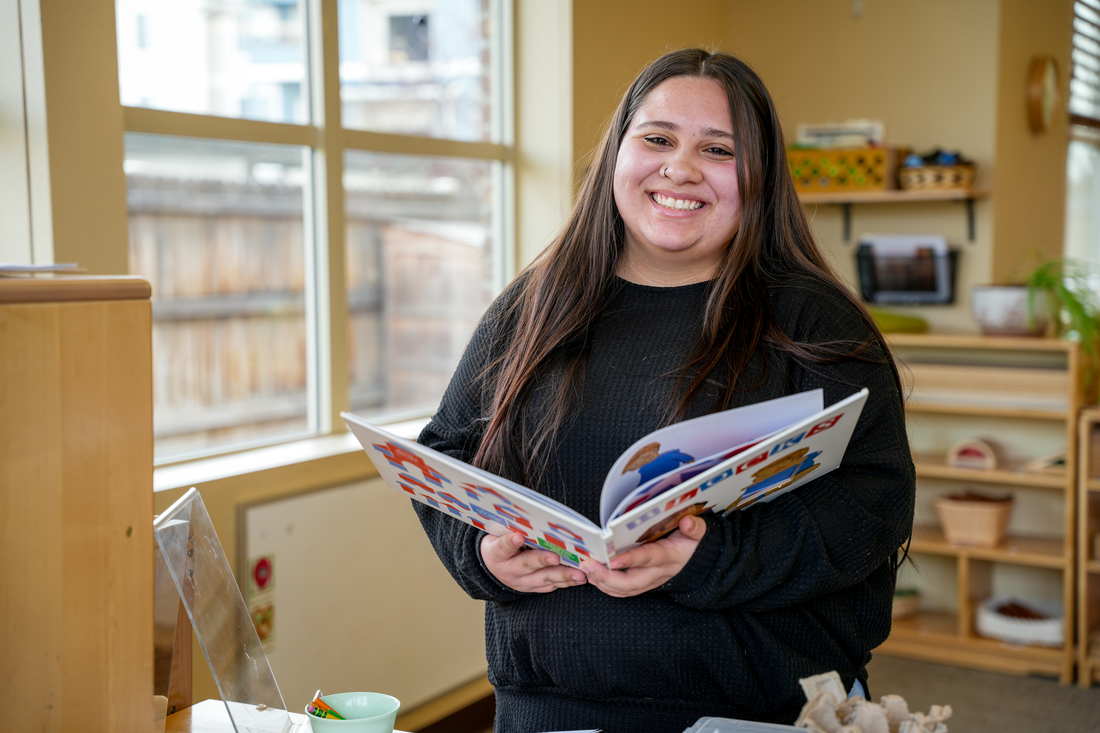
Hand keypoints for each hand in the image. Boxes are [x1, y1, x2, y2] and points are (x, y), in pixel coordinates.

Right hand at [481, 531, 587, 592]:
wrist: (492, 567)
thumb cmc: (499, 543)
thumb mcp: (497, 534)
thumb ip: (510, 527)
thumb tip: (530, 513)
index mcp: (496, 554)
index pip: (502, 547)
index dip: (510, 542)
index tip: (518, 536)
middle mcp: (508, 571)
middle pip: (526, 565)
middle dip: (542, 561)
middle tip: (556, 557)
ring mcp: (521, 582)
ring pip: (543, 578)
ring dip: (562, 575)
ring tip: (579, 574)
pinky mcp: (533, 588)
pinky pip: (550, 586)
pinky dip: (566, 582)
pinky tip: (580, 578)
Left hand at [581, 515, 706, 597]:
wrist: (698, 563)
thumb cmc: (693, 544)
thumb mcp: (698, 533)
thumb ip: (694, 527)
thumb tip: (687, 520)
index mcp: (670, 557)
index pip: (648, 558)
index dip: (630, 560)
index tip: (611, 560)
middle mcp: (658, 573)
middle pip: (631, 582)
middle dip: (607, 577)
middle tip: (588, 566)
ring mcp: (650, 581)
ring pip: (625, 589)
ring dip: (603, 583)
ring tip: (586, 570)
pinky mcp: (643, 584)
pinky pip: (623, 591)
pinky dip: (606, 586)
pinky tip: (593, 577)